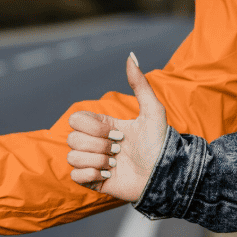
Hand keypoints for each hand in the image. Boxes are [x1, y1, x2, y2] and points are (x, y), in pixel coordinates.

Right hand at [67, 52, 168, 202]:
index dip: (94, 127)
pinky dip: (91, 174)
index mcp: (103, 126)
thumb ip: (140, 84)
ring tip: (116, 165)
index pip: (76, 119)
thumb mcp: (153, 111)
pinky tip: (109, 175)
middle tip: (119, 150)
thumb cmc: (160, 145)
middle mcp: (95, 143)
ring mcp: (92, 162)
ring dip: (97, 161)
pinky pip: (74, 176)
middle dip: (98, 145)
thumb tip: (131, 55)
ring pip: (72, 157)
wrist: (164, 176)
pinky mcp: (93, 181)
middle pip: (71, 138)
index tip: (118, 134)